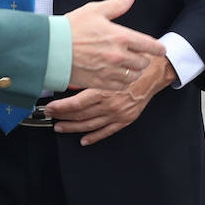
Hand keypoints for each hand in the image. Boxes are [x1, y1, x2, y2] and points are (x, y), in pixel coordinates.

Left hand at [47, 56, 176, 145]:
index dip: (60, 108)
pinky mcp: (125, 119)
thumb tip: (71, 79)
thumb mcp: (110, 64)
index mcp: (104, 90)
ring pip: (90, 125)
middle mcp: (110, 104)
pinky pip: (106, 132)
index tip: (50, 108)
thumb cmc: (132, 65)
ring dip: (73, 128)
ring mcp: (117, 114)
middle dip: (62, 117)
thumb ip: (91, 73)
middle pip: (80, 115)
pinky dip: (94, 137)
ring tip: (61, 127)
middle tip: (50, 117)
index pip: (76, 104)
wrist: (154, 72)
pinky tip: (84, 139)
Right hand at [63, 0, 166, 91]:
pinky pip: (120, 86)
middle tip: (139, 56)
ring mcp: (110, 70)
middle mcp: (119, 55)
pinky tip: (118, 76)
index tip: (160, 50)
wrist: (50, 48)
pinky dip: (123, 82)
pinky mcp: (100, 82)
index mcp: (120, 36)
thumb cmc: (70, 28)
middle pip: (143, 62)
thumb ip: (118, 4)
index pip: (149, 45)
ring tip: (129, 67)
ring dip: (134, 72)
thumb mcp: (95, 10)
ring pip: (133, 76)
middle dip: (143, 59)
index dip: (158, 48)